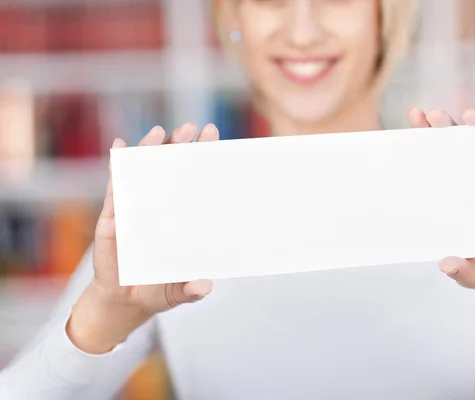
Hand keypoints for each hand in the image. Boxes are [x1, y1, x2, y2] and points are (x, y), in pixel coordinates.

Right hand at [68, 122, 219, 353]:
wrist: (126, 301)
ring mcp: (136, 209)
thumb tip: (204, 286)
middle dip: (181, 147)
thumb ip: (191, 290)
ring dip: (150, 150)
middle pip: (171, 170)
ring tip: (160, 132)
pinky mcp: (113, 218)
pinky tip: (120, 147)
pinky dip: (117, 168)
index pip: (194, 183)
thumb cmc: (159, 290)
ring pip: (143, 173)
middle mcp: (160, 207)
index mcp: (182, 218)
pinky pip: (115, 189)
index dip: (203, 160)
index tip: (213, 137)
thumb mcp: (179, 292)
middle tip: (192, 127)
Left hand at [407, 104, 474, 337]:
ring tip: (465, 114)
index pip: (438, 170)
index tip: (410, 127)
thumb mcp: (474, 274)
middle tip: (430, 116)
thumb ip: (461, 269)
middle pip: (458, 152)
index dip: (424, 149)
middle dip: (444, 132)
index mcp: (458, 204)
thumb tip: (445, 264)